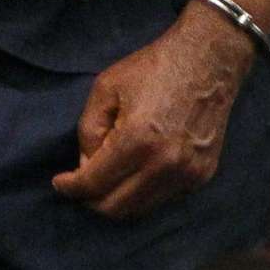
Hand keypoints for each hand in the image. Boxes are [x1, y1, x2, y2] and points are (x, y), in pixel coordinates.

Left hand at [53, 1, 257, 219]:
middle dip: (91, 200)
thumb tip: (86, 165)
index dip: (70, 188)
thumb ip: (88, 130)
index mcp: (137, 140)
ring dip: (118, 199)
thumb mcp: (106, 88)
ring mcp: (187, 174)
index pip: (94, 184)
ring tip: (108, 178)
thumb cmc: (154, 68)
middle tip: (82, 185)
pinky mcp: (202, 176)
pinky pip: (163, 198)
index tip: (60, 184)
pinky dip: (143, 192)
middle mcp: (164, 165)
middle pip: (115, 208)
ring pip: (140, 210)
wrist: (209, 59)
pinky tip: (137, 171)